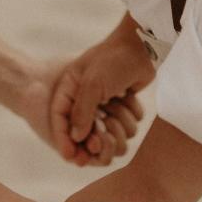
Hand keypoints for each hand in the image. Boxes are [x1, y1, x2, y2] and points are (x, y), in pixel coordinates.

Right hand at [49, 20, 155, 166]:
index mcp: (70, 88)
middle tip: (102, 136)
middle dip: (96, 137)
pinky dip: (130, 116)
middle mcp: (85, 98)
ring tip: (119, 105)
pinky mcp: (122, 105)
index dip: (64, 140)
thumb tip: (76, 138)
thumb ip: (82, 112)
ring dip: (118, 124)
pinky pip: (126, 126)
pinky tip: (129, 97)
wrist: (141, 45)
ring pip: (109, 133)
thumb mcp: (92, 84)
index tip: (71, 157)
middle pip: (85, 133)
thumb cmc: (113, 60)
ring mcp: (104, 103)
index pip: (60, 119)